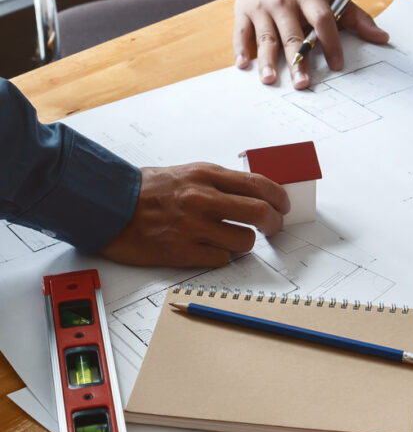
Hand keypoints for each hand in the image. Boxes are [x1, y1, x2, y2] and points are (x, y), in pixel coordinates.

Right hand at [99, 163, 289, 266]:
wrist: (110, 206)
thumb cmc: (148, 189)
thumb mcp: (188, 172)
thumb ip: (219, 182)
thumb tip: (254, 194)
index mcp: (206, 175)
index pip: (258, 184)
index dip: (279, 197)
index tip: (283, 205)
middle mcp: (203, 199)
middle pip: (259, 213)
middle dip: (274, 223)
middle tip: (274, 228)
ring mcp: (193, 227)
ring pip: (244, 241)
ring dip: (246, 243)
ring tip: (236, 240)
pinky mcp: (181, 252)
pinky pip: (220, 259)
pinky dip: (222, 256)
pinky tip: (213, 250)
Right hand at [233, 0, 388, 89]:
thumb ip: (358, 18)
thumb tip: (383, 38)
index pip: (322, 19)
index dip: (330, 42)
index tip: (337, 65)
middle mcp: (284, 0)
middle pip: (292, 33)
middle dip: (298, 59)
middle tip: (302, 84)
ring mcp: (262, 7)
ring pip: (266, 37)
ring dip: (268, 60)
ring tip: (270, 80)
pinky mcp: (243, 12)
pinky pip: (241, 34)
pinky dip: (242, 50)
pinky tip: (244, 67)